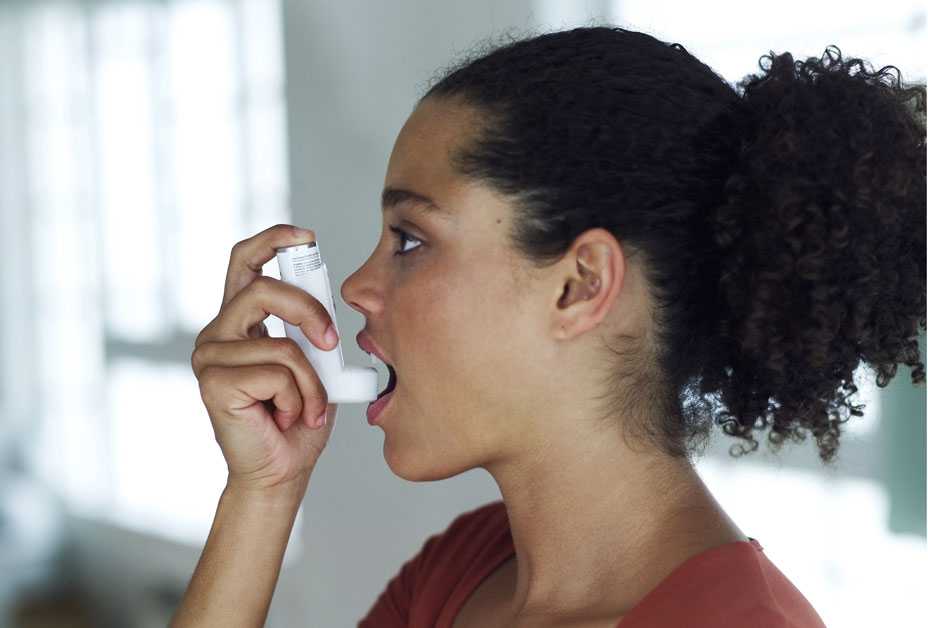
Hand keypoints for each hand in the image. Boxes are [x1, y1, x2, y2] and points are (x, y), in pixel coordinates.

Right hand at [191, 224, 338, 492]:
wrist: (281, 472)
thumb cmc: (297, 420)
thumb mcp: (314, 363)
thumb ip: (312, 331)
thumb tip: (326, 307)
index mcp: (241, 322)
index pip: (245, 262)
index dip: (272, 240)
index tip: (305, 236)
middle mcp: (218, 333)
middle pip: (264, 289)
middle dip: (310, 312)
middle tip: (332, 342)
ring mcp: (210, 356)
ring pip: (283, 345)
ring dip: (311, 382)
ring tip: (305, 408)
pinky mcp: (213, 381)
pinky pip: (278, 372)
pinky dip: (298, 398)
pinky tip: (286, 418)